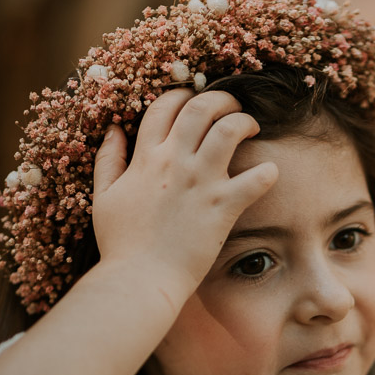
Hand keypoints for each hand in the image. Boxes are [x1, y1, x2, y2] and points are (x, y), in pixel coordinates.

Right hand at [91, 89, 278, 304]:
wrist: (140, 279)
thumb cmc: (121, 244)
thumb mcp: (104, 197)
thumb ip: (108, 160)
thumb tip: (113, 130)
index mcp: (146, 158)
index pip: (164, 107)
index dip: (181, 95)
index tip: (193, 98)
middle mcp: (174, 162)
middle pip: (200, 108)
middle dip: (220, 98)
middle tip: (233, 105)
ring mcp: (200, 182)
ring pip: (229, 130)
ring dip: (244, 121)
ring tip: (251, 128)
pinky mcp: (222, 207)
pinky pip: (255, 180)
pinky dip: (267, 173)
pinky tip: (270, 173)